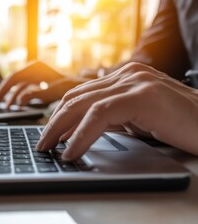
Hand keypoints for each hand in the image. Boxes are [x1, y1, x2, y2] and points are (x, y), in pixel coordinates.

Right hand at [0, 61, 90, 107]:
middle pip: (13, 81)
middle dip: (4, 94)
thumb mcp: (58, 90)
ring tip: (6, 108)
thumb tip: (20, 99)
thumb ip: (39, 94)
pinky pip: (26, 90)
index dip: (3, 92)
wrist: (94, 87)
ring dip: (12, 97)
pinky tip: (18, 106)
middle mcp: (36, 70)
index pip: (13, 78)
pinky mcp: (43, 84)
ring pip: (19, 87)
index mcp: (37, 68)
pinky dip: (21, 98)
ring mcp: (39, 77)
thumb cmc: (79, 86)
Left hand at [36, 62, 197, 159]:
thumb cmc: (181, 127)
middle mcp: (129, 74)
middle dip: (55, 122)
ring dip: (61, 128)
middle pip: (77, 97)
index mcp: (126, 77)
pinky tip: (71, 150)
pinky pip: (100, 114)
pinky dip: (81, 134)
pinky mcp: (143, 94)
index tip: (49, 134)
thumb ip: (111, 119)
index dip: (61, 115)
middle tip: (42, 142)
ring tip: (49, 147)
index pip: (82, 94)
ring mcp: (136, 81)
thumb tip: (77, 132)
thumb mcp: (137, 120)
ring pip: (83, 103)